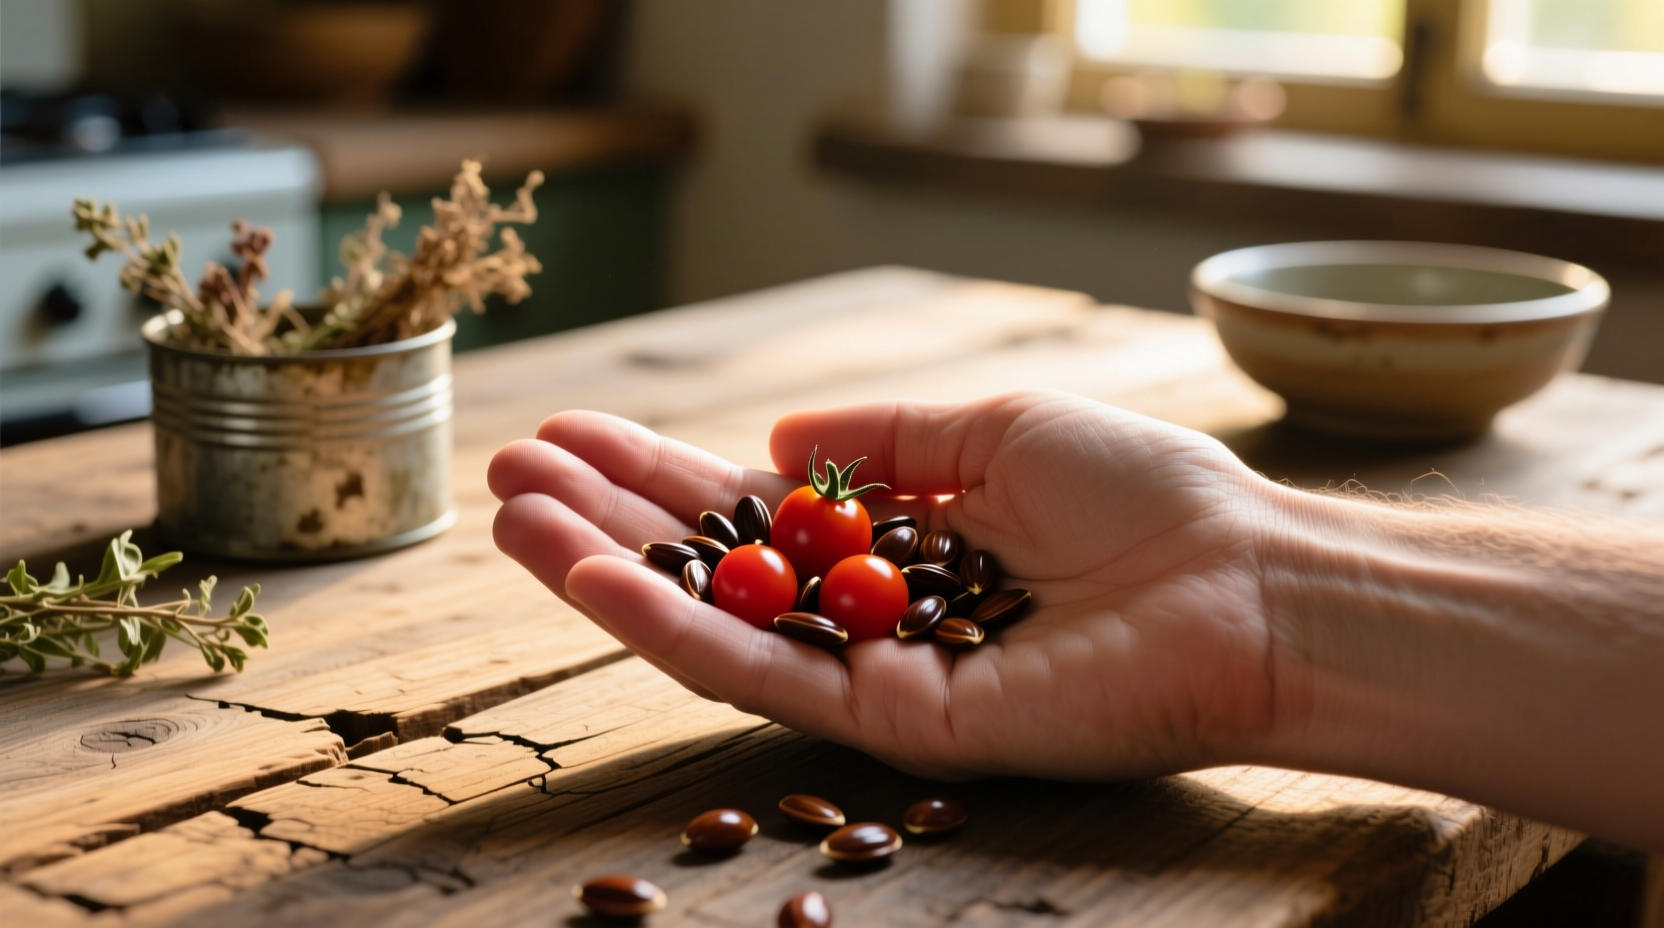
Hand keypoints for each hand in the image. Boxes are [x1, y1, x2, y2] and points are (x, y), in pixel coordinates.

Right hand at [488, 391, 1295, 780]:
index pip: (750, 509)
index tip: (573, 434)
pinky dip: (674, 627)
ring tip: (512, 517)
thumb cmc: (1147, 498)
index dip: (658, 473)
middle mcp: (869, 616)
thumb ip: (882, 437)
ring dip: (604, 575)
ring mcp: (873, 675)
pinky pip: (767, 675)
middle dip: (605, 523)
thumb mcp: (994, 429)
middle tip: (507, 473)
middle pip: (711, 570)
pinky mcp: (894, 723)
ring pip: (713, 629)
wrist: (1247, 585)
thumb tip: (776, 432)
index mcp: (894, 548)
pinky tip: (595, 579)